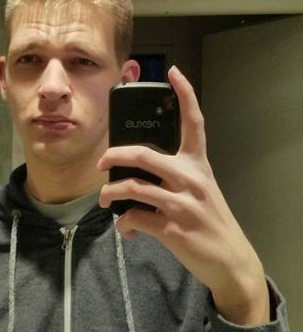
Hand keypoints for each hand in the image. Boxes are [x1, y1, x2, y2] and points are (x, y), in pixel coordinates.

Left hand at [98, 66, 269, 324]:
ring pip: (132, 187)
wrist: (230, 259)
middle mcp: (191, 179)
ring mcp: (182, 204)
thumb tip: (134, 171)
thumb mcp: (201, 189)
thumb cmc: (210, 220)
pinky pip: (134, 218)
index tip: (173, 72)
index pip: (194, 122)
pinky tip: (126, 229)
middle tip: (101, 163)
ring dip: (110, 194)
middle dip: (114, 155)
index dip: (185, 94)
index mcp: (199, 165)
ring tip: (104, 200)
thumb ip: (176, 174)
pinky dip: (123, 224)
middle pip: (143, 154)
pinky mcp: (172, 228)